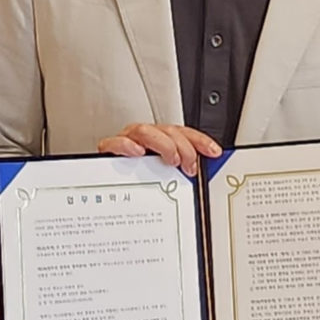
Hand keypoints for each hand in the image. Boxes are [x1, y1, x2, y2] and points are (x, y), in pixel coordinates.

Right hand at [98, 122, 222, 176]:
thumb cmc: (138, 183)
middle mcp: (144, 138)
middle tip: (189, 165)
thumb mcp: (164, 177)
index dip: (200, 140)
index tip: (213, 152)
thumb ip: (180, 172)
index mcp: (160, 141)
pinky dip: (127, 145)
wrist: (106, 189)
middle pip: (168, 130)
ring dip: (163, 144)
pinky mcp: (108, 151)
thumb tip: (200, 175)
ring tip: (171, 160)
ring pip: (145, 130)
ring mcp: (126, 141)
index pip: (183, 133)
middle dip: (184, 147)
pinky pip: (115, 142)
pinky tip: (138, 153)